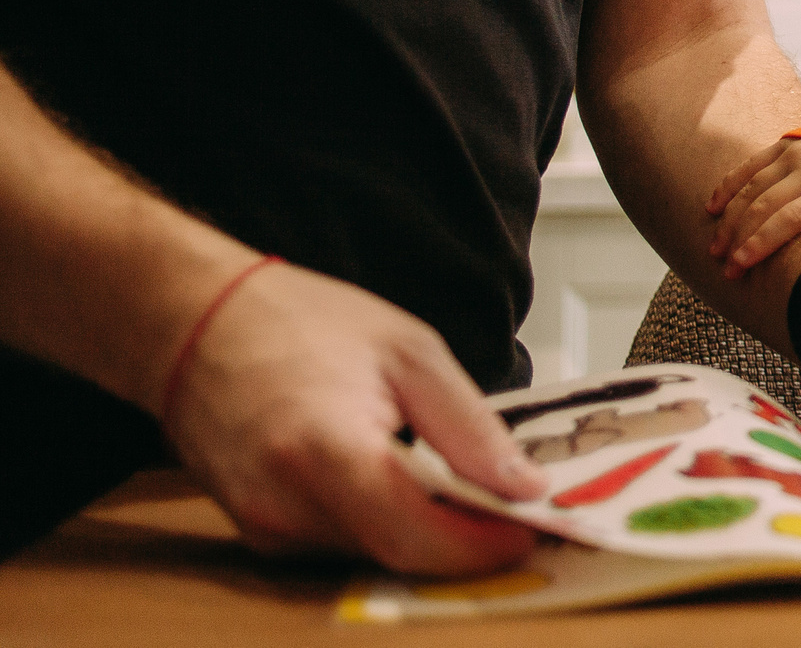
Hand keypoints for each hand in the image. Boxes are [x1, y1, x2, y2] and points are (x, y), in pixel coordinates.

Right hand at [159, 257, 546, 574]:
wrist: (195, 322)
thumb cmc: (298, 322)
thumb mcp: (410, 351)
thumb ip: (468, 426)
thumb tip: (521, 484)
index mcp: (325, 448)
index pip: (413, 533)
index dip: (478, 546)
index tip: (530, 534)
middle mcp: (283, 503)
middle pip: (396, 552)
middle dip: (461, 541)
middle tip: (515, 512)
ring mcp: (264, 525)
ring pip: (372, 555)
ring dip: (423, 533)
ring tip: (463, 488)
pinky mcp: (258, 532)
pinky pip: (340, 546)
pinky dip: (382, 523)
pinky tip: (404, 484)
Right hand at [706, 137, 800, 275]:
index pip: (790, 219)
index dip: (761, 243)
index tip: (740, 266)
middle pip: (765, 206)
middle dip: (740, 239)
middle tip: (726, 267)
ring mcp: (798, 153)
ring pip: (752, 187)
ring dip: (730, 218)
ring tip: (716, 247)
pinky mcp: (788, 144)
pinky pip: (751, 165)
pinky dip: (729, 186)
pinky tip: (713, 208)